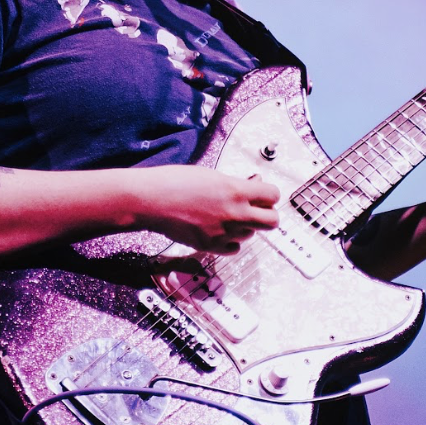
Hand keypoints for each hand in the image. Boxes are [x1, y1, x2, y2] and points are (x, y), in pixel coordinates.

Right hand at [131, 165, 280, 253]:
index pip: (273, 195)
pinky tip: (221, 230)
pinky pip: (234, 248)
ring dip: (245, 226)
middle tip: (257, 209)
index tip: (263, 193)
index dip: (269, 194)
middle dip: (267, 214)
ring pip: (251, 234)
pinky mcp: (211, 246)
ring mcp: (224, 232)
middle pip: (272, 221)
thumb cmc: (176, 182)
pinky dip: (231, 241)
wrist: (152, 200)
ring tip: (227, 215)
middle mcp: (234, 214)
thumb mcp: (213, 176)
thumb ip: (236, 184)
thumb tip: (253, 186)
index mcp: (236, 191)